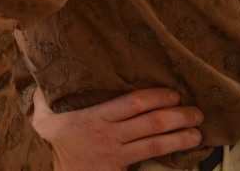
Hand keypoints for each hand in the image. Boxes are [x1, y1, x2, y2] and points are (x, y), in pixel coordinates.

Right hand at [31, 86, 203, 170]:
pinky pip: (149, 160)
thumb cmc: (57, 148)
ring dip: (180, 138)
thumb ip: (43, 99)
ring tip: (198, 132)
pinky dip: (169, 157)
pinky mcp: (122, 170)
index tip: (172, 93)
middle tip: (196, 112)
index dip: (155, 98)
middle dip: (177, 117)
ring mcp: (118, 155)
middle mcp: (110, 136)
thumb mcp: (43, 122)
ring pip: (155, 144)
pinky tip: (184, 152)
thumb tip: (41, 79)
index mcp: (94, 118)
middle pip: (150, 124)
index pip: (131, 104)